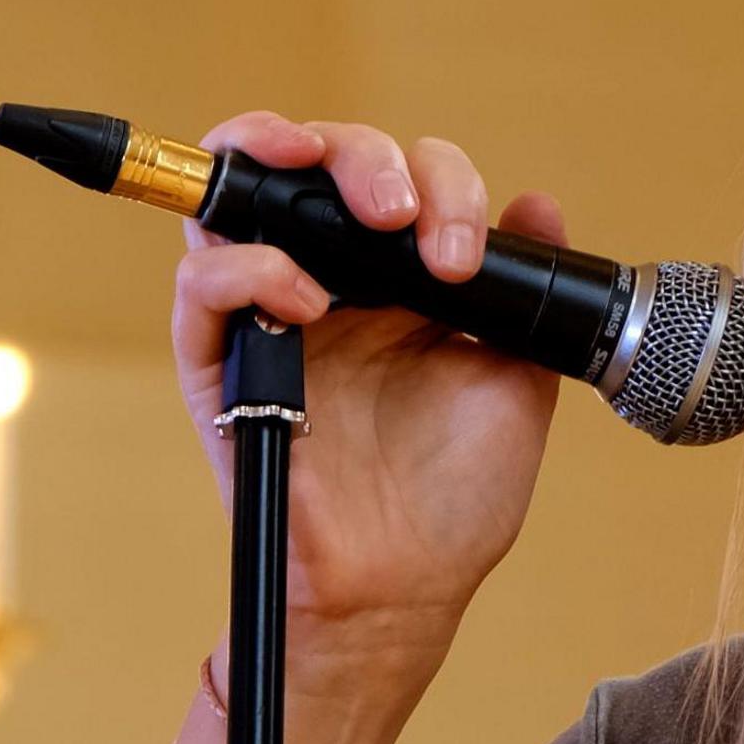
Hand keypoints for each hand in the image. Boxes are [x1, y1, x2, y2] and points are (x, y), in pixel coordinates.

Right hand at [166, 113, 560, 743]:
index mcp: (397, 279)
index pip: (400, 178)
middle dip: (364, 157)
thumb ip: (524, 289)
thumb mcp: (515, 377)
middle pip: (318, 162)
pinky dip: (249, 267)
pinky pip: (202, 283)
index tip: (466, 251)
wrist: (405, 586)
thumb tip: (540, 204)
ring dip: (284, 159)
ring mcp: (267, 314)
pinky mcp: (219, 364)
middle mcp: (327, 280)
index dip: (438, 184)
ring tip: (357, 207)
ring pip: (241, 193)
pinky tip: (307, 297)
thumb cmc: (454, 497)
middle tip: (405, 212)